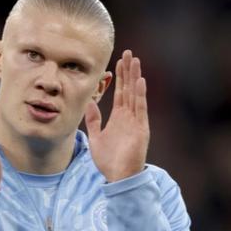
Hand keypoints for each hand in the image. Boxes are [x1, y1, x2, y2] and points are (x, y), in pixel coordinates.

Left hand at [85, 50, 149, 181]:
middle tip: (128, 53)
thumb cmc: (109, 161)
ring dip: (135, 77)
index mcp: (119, 118)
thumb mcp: (96, 137)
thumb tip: (89, 103)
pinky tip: (140, 81)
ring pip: (136, 94)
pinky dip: (140, 95)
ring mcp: (136, 122)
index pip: (120, 92)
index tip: (118, 61)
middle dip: (128, 71)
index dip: (119, 77)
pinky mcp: (141, 129)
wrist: (119, 178)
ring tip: (135, 61)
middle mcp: (129, 117)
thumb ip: (94, 120)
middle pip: (129, 89)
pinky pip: (140, 109)